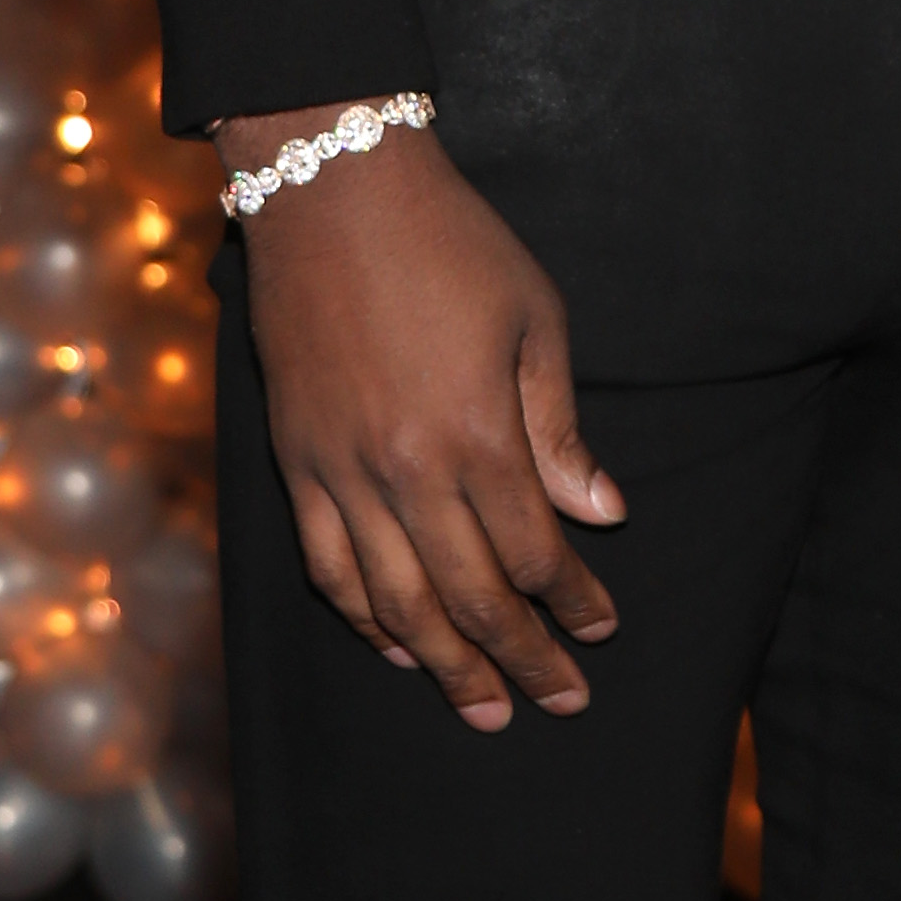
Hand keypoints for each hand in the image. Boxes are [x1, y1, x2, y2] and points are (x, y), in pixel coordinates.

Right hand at [223, 112, 625, 730]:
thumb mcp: (535, 320)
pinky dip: (363, 619)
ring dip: (447, 665)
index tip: (604, 631)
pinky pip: (328, 566)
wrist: (331, 190)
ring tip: (484, 710)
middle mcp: (406, 470)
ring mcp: (341, 471)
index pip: (536, 554)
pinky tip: (397, 648)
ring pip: (397, 602)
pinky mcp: (296, 461)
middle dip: (524, 659)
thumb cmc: (452, 243)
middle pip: (473, 598)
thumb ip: (561, 428)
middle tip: (561, 701)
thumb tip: (601, 514)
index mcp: (477, 435)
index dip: (574, 603)